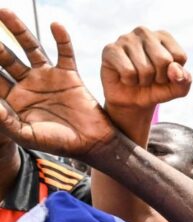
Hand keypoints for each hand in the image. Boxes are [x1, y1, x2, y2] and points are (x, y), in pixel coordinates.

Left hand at [0, 9, 115, 160]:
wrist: (90, 143)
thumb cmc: (58, 143)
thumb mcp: (27, 135)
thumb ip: (6, 121)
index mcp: (13, 99)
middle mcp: (28, 84)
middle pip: (6, 58)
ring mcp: (48, 77)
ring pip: (30, 48)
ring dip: (18, 30)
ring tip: (5, 12)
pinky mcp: (68, 74)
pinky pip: (64, 52)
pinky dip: (61, 38)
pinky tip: (55, 25)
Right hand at [101, 27, 190, 109]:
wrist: (131, 101)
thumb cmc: (156, 89)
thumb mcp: (177, 89)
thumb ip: (184, 80)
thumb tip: (174, 69)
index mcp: (163, 36)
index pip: (179, 56)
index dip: (173, 73)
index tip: (163, 74)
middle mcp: (144, 32)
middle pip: (163, 60)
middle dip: (159, 78)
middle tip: (150, 78)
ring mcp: (126, 39)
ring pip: (145, 68)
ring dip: (143, 81)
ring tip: (138, 77)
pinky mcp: (110, 49)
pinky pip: (128, 71)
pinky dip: (130, 81)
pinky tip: (125, 77)